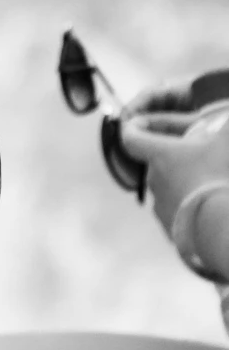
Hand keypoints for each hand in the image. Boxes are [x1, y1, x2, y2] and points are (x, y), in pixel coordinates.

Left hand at [119, 105, 228, 237]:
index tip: (140, 123)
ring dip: (182, 185)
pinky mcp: (172, 232)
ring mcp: (161, 208)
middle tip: (199, 157)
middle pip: (155, 163)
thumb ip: (225, 126)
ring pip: (167, 189)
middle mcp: (154, 181)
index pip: (131, 137)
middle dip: (173, 158)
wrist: (223, 231)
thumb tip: (227, 116)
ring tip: (209, 186)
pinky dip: (190, 210)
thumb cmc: (222, 179)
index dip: (134, 127)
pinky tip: (211, 210)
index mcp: (160, 156)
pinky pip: (178, 214)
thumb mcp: (226, 142)